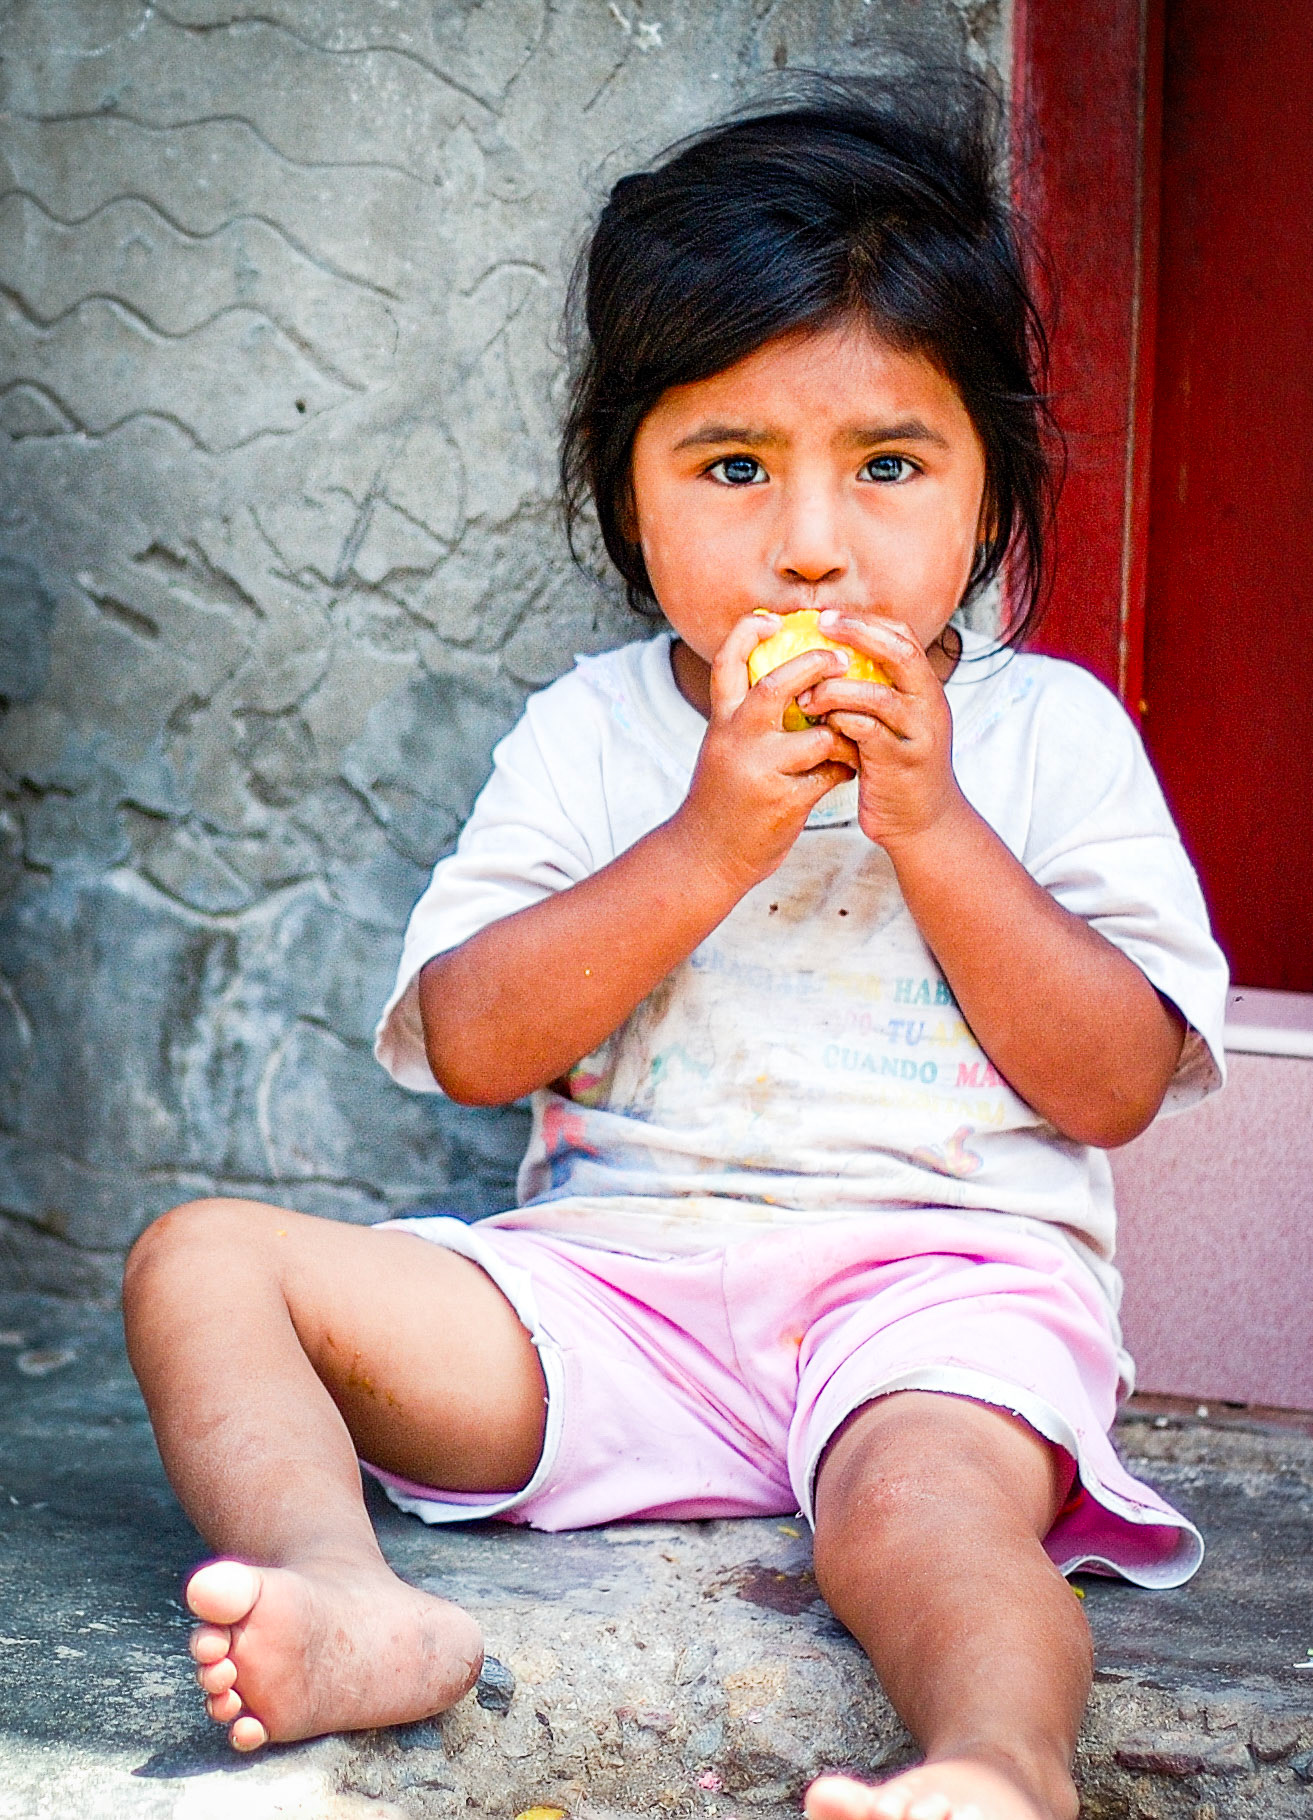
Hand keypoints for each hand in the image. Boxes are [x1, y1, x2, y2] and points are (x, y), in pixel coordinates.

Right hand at [676, 613, 859, 888]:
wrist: (704, 857)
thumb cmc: (721, 799)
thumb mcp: (721, 749)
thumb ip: (745, 718)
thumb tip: (787, 680)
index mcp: (721, 723)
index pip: (727, 662)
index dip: (749, 632)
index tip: (773, 618)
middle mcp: (736, 741)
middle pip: (776, 686)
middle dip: (814, 665)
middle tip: (841, 659)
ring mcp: (761, 772)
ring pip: (818, 736)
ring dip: (842, 734)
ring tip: (851, 736)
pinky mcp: (785, 803)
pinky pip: (830, 774)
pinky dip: (844, 769)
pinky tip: (846, 771)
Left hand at [795, 611, 963, 851]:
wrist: (921, 823)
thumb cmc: (894, 768)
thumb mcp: (890, 723)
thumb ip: (871, 692)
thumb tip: (826, 659)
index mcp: (924, 689)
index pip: (902, 636)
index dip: (865, 621)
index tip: (826, 615)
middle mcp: (928, 705)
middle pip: (899, 652)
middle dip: (857, 634)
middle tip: (818, 627)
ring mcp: (918, 734)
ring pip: (880, 695)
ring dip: (836, 689)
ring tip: (806, 696)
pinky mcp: (901, 764)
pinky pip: (869, 733)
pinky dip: (841, 724)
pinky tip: (820, 726)